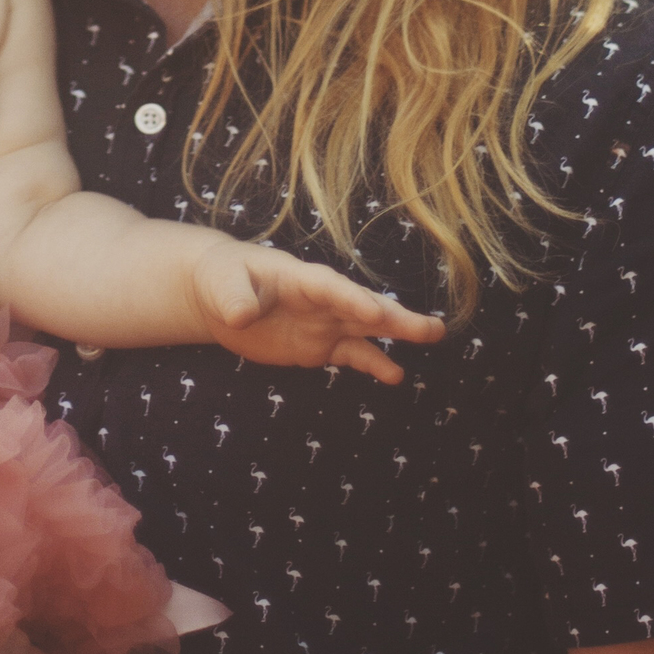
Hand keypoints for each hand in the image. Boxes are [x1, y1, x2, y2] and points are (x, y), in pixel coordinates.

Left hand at [191, 237, 441, 381]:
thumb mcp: (222, 284)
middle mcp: (320, 300)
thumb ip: (233, 297)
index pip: (330, 288)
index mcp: (299, 277)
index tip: (375, 314)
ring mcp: (323, 322)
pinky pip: (350, 354)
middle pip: (362, 306)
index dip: (352, 300)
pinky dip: (372, 363)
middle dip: (395, 316)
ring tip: (434, 336)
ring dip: (398, 333)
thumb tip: (241, 316)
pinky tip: (395, 376)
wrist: (219, 293)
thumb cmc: (222, 278)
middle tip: (432, 327)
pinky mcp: (318, 346)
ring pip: (366, 329)